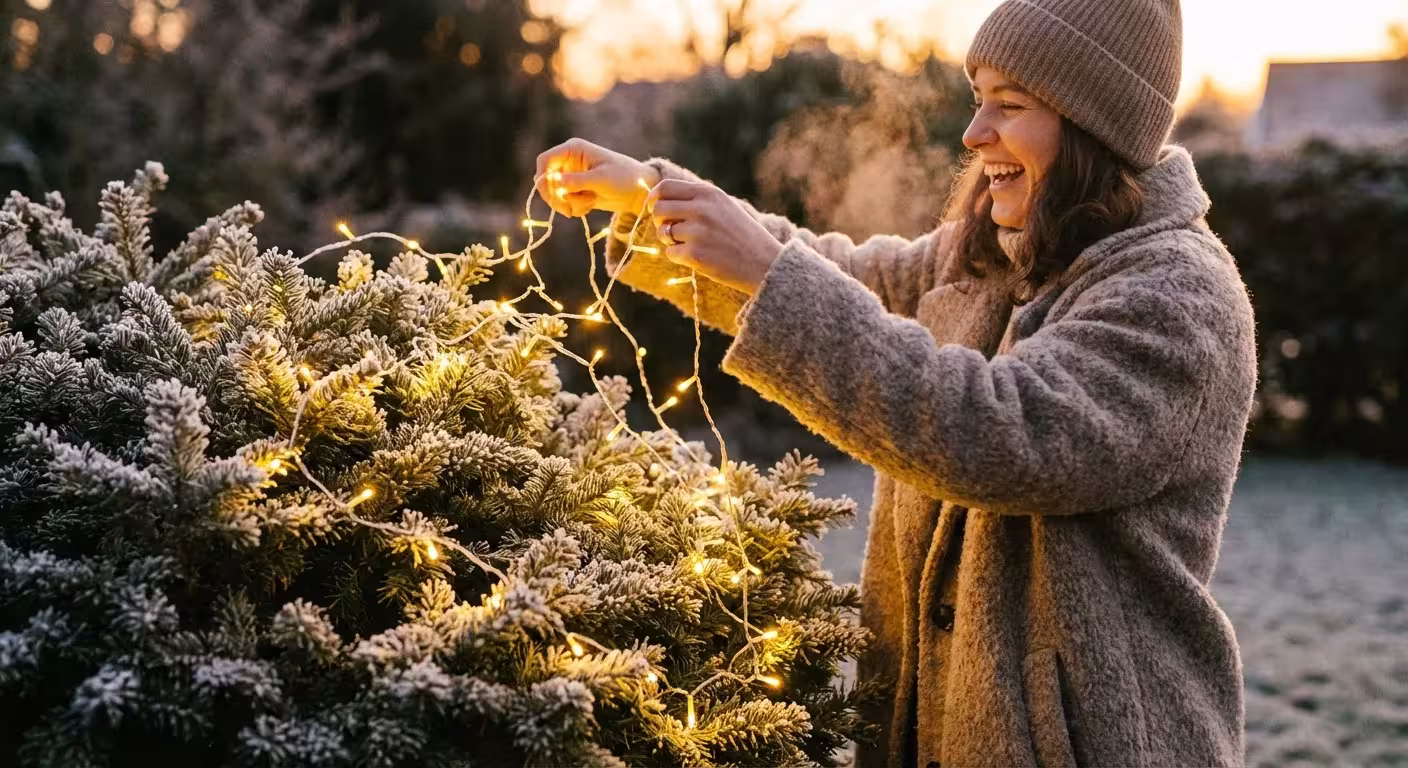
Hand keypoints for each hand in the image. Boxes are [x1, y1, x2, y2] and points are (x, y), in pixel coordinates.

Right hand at [535, 138, 660, 217]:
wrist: (640, 191)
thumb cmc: (624, 177)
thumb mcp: (601, 179)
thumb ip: (576, 181)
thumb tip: (552, 181)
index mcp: (574, 149)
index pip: (545, 160)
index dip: (543, 176)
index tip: (550, 193)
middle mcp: (569, 161)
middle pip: (546, 180)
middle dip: (556, 197)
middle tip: (567, 210)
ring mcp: (572, 177)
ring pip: (556, 194)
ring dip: (569, 203)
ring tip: (589, 202)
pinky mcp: (576, 190)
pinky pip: (565, 202)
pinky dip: (576, 207)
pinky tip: (591, 204)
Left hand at [646, 180, 784, 296]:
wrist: (764, 263)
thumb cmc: (741, 235)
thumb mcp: (723, 206)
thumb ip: (696, 199)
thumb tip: (660, 197)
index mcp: (708, 193)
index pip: (665, 187)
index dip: (653, 198)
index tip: (653, 208)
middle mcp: (701, 208)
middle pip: (659, 209)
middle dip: (660, 221)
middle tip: (671, 230)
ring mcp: (697, 231)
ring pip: (663, 232)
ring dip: (670, 241)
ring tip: (690, 245)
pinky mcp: (695, 254)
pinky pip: (670, 253)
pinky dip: (679, 257)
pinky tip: (698, 257)